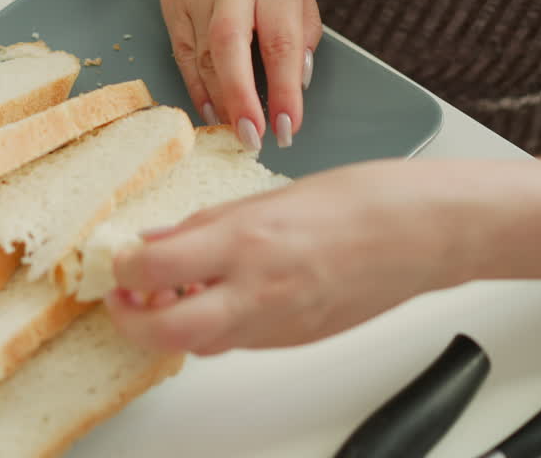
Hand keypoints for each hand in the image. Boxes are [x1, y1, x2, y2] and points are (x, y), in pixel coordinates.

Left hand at [105, 162, 472, 354]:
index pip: (154, 267)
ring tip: (169, 290)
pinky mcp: (293, 341)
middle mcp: (258, 290)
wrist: (425, 234)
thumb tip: (156, 240)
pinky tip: (216, 294)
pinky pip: (236, 342)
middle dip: (130, 321)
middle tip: (121, 298)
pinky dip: (212, 325)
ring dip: (170, 325)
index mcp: (248, 241)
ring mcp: (278, 324)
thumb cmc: (359, 201)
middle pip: (166, 332)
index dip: (121, 269)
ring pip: (199, 344)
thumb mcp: (266, 196)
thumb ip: (205, 225)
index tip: (115, 258)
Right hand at [150, 0, 320, 149]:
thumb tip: (299, 80)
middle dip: (242, 100)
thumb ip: (303, 25)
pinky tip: (210, 110)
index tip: (289, 127)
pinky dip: (196, 85)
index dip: (285, 91)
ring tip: (235, 132)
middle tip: (253, 138)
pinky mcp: (171, 4)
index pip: (282, 44)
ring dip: (219, 100)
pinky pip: (184, 54)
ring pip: (203, 58)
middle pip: (232, 50)